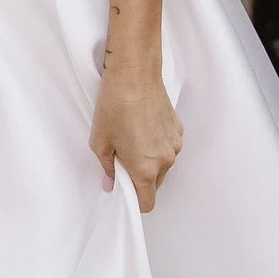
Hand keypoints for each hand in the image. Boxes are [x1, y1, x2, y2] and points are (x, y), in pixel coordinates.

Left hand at [90, 62, 181, 212]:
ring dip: (150, 159)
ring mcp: (175, 144)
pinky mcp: (178, 129)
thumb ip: (107, 169)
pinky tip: (143, 126)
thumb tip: (110, 183)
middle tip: (122, 159)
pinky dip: (157, 144)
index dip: (135, 201)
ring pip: (163, 164)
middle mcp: (166, 160)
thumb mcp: (100, 142)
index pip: (148, 202)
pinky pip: (168, 146)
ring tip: (132, 138)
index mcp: (146, 169)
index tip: (125, 190)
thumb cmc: (114, 107)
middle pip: (155, 184)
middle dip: (140, 178)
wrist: (134, 75)